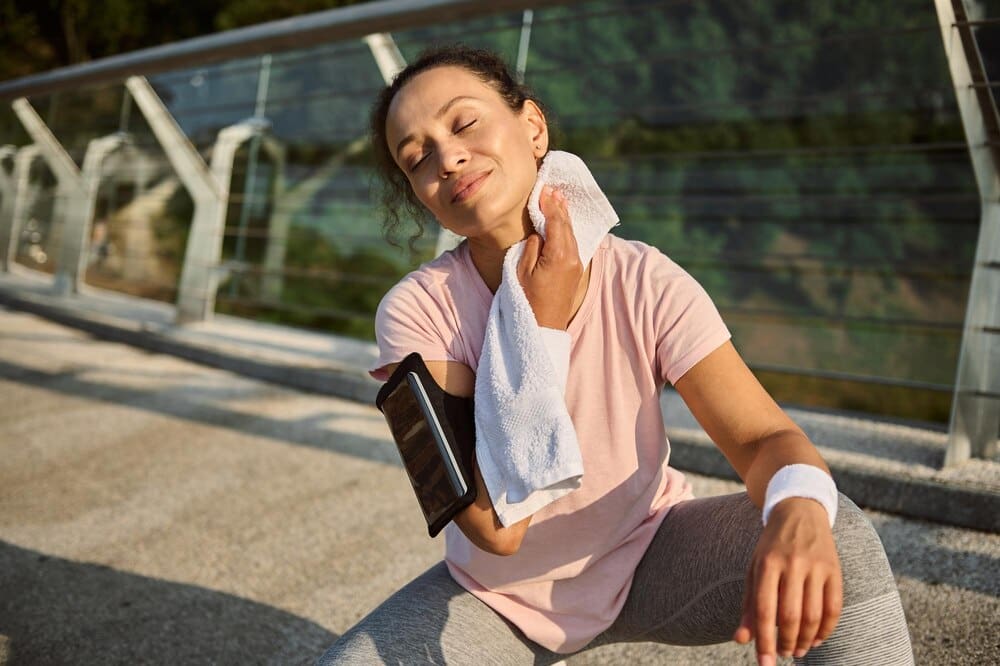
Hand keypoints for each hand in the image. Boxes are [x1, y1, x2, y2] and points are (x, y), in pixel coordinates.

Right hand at [518, 186, 582, 329]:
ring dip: (564, 216)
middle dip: (559, 206)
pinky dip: (566, 230)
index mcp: (559, 255)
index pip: (556, 222)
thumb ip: (532, 246)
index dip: (549, 204)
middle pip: (566, 225)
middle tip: (552, 189)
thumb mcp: (522, 270)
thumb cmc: (527, 301)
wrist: (543, 328)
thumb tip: (539, 233)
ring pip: (571, 234)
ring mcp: (576, 265)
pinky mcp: (574, 272)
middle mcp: (573, 257)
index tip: (544, 189)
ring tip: (558, 199)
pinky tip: (561, 223)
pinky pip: (572, 243)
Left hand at [734, 498, 842, 665]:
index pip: (765, 611)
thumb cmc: (772, 547)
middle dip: (787, 643)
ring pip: (814, 615)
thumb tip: (741, 640)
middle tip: (783, 654)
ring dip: (806, 640)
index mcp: (767, 564)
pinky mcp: (834, 569)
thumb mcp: (754, 569)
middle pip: (791, 616)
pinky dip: (827, 629)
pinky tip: (817, 639)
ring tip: (798, 650)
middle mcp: (792, 564)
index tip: (764, 663)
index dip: (764, 640)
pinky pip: (834, 608)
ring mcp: (816, 566)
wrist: (800, 513)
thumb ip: (749, 604)